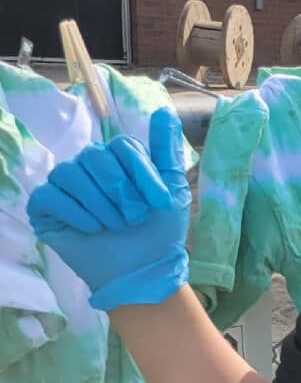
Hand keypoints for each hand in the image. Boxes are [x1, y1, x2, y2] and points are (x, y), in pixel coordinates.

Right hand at [25, 108, 190, 310]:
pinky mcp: (46, 208)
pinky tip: (93, 229)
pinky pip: (49, 195)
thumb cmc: (158, 231)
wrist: (143, 271)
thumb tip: (165, 111)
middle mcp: (88, 167)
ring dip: (100, 204)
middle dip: (121, 189)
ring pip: (70, 173)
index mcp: (117, 159)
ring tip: (116, 226)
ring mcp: (65, 186)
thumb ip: (166, 151)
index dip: (142, 172)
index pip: (122, 145)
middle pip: (95, 155)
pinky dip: (75, 212)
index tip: (161, 202)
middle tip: (134, 218)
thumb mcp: (172, 189)